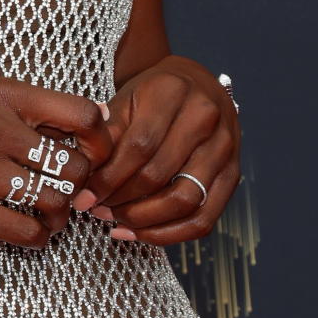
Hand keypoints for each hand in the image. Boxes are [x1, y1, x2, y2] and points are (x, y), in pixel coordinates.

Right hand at [0, 80, 112, 248]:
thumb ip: (29, 109)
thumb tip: (98, 119)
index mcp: (3, 95)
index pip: (82, 116)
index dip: (100, 142)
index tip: (93, 157)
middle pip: (76, 166)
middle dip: (80, 186)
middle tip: (69, 193)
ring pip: (56, 204)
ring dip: (61, 217)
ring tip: (48, 215)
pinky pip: (26, 233)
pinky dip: (38, 238)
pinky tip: (28, 231)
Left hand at [80, 58, 239, 245]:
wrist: (195, 84)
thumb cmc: (154, 95)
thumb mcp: (126, 100)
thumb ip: (107, 134)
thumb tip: (85, 176)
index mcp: (173, 92)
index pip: (138, 146)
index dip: (108, 178)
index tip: (85, 196)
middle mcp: (205, 117)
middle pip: (160, 175)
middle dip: (122, 201)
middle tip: (97, 209)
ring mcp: (225, 147)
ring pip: (185, 200)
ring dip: (145, 221)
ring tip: (117, 222)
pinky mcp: (233, 173)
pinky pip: (205, 218)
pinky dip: (171, 234)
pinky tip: (141, 233)